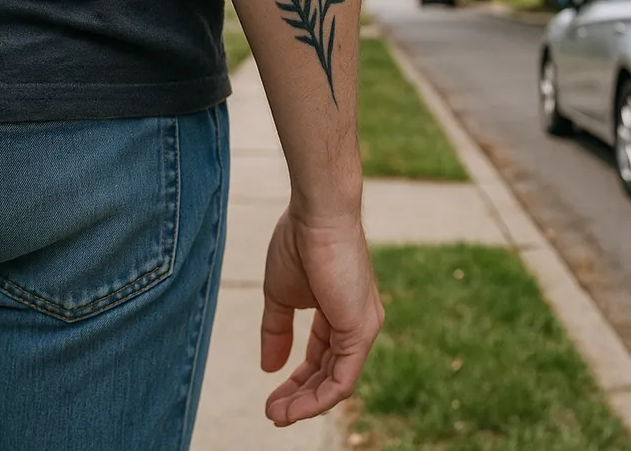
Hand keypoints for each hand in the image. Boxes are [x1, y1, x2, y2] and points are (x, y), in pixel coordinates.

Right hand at [260, 209, 383, 426]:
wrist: (317, 215)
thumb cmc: (300, 243)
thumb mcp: (281, 295)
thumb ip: (277, 330)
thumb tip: (269, 367)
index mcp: (338, 311)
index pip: (319, 357)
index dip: (295, 380)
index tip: (269, 398)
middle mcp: (356, 322)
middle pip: (328, 373)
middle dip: (298, 397)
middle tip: (272, 414)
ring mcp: (362, 327)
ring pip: (337, 382)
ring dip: (305, 404)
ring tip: (277, 416)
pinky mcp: (361, 330)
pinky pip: (343, 379)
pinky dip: (319, 399)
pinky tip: (295, 408)